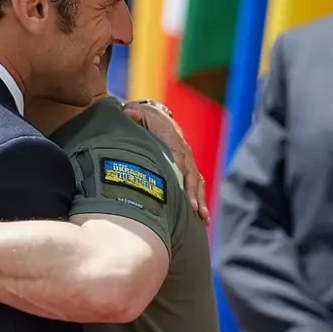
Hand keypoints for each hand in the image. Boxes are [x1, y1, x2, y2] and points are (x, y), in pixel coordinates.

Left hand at [122, 100, 208, 223]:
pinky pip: (196, 185)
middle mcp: (184, 152)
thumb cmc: (144, 117)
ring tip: (204, 219)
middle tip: (196, 212)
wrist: (155, 115)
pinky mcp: (187, 168)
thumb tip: (128, 113)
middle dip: (195, 194)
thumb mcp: (138, 112)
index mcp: (173, 140)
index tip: (184, 192)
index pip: (180, 160)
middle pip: (192, 175)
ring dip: (201, 200)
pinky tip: (202, 218)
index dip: (183, 177)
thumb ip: (134, 114)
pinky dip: (199, 200)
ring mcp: (187, 161)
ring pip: (197, 182)